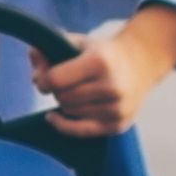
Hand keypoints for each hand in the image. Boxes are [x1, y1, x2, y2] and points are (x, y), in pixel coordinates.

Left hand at [30, 3, 175, 136]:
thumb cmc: (102, 53)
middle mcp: (112, 86)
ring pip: (70, 113)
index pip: (56, 79)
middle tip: (65, 83)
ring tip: (76, 91)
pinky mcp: (119, 124)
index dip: (43, 80)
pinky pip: (80, 131)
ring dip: (65, 104)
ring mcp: (117, 107)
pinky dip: (64, 125)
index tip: (43, 79)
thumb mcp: (79, 43)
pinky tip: (55, 116)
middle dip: (57, 91)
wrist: (141, 63)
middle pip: (62, 98)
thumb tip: (33, 59)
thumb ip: (50, 48)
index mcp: (100, 61)